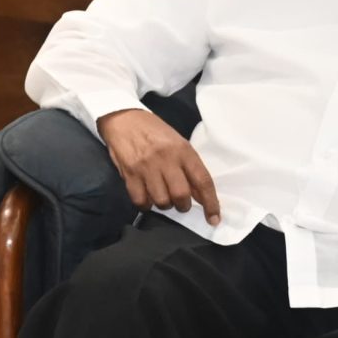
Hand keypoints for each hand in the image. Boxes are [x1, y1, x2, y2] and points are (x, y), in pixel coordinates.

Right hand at [97, 108, 221, 224]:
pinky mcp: (129, 173)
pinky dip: (146, 204)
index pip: (202, 181)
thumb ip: (188, 167)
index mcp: (183, 150)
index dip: (211, 203)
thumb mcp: (178, 143)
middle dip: (183, 205)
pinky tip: (147, 198)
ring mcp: (146, 167)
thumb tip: (199, 195)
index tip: (214, 218)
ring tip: (162, 197)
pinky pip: (140, 200)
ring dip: (165, 205)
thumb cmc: (155, 131)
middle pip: (181, 194)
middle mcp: (166, 159)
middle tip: (180, 203)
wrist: (124, 118)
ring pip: (161, 200)